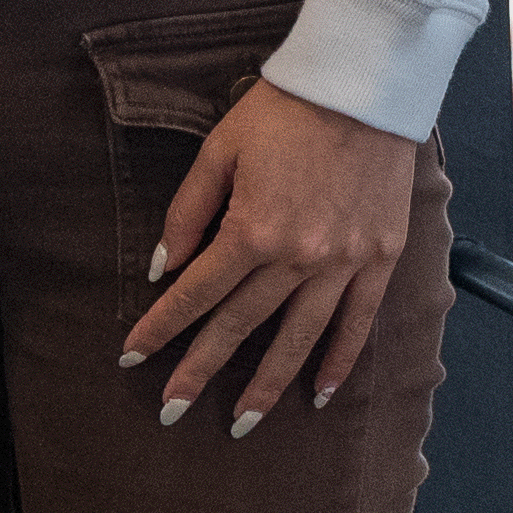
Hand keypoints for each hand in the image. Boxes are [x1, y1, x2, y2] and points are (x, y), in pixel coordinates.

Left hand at [124, 76, 419, 435]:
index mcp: (252, 229)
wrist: (359, 91)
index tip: (132, 354)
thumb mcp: (218, 151)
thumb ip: (188, 211)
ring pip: (300, 339)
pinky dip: (339, 362)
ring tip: (244, 422)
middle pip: (241, 326)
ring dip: (268, 384)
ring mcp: (344, 263)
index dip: (162, 325)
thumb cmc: (279, 113)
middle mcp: (298, 258)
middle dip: (202, 371)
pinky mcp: (380, 261)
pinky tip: (320, 393)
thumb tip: (162, 267)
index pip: (197, 292)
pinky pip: (358, 324)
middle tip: (173, 410)